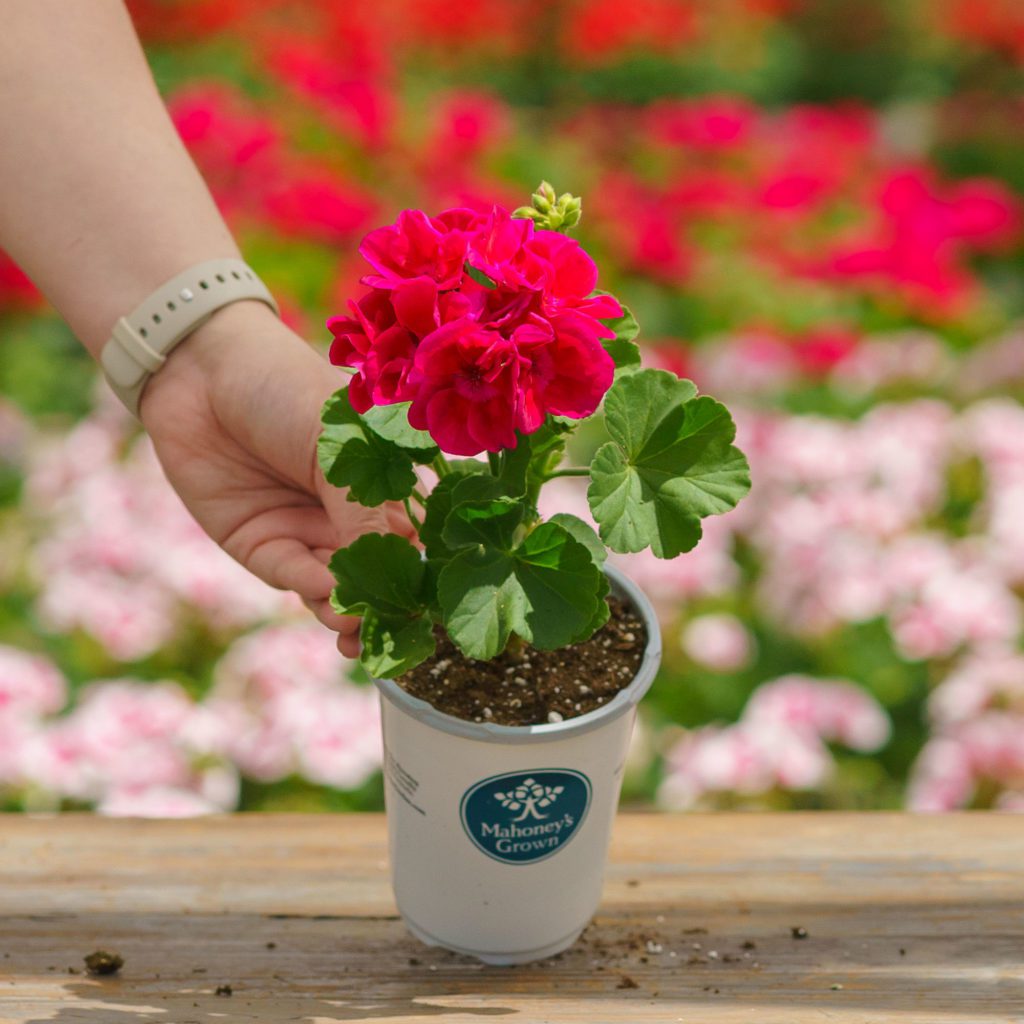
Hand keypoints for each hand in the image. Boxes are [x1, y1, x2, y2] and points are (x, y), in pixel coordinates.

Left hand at [139, 301, 410, 655]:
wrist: (200, 371)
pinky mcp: (262, 545)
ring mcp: (307, 532)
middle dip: (388, 604)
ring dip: (349, 610)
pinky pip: (293, 576)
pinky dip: (311, 588)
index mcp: (383, 485)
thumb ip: (361, 511)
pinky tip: (326, 594)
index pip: (416, 538)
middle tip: (396, 629)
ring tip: (356, 624)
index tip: (439, 600)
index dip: (427, 570)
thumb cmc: (284, 389)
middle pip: (379, 573)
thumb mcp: (338, 444)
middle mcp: (349, 515)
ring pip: (338, 586)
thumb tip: (380, 575)